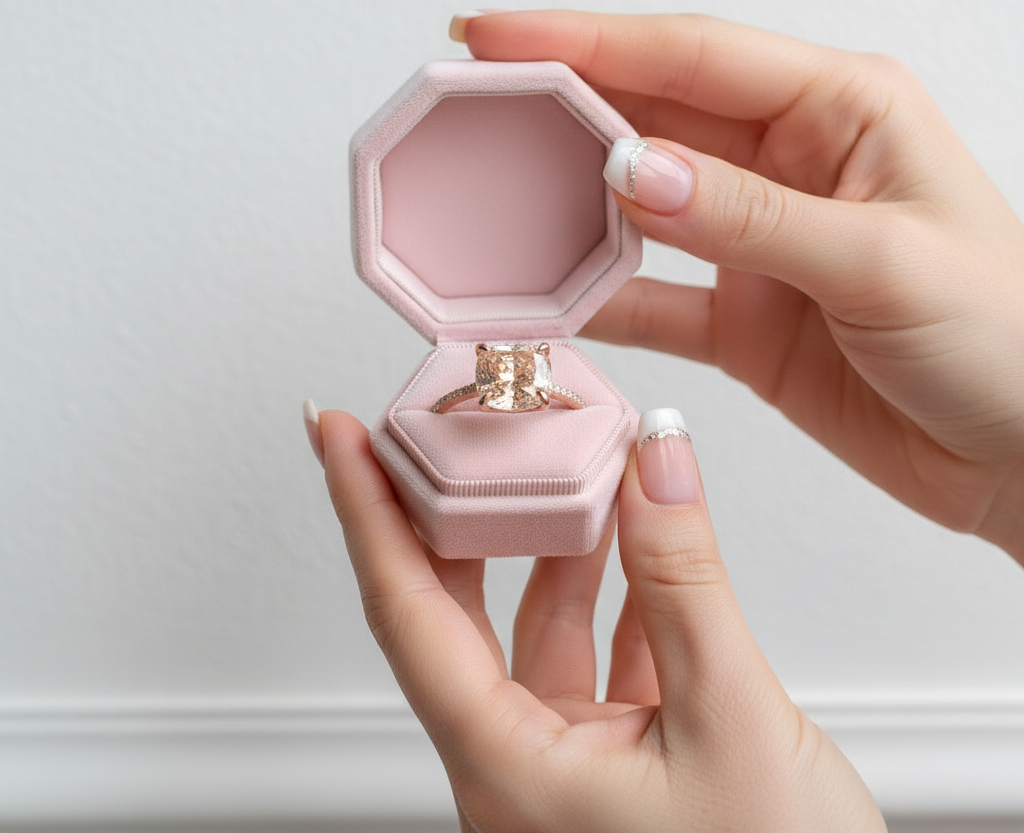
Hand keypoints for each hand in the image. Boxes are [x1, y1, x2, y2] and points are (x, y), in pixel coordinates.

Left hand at [314, 407, 883, 832]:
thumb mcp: (729, 721)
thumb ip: (685, 581)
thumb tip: (655, 464)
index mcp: (507, 769)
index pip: (405, 611)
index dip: (367, 511)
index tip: (342, 437)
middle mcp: (518, 767)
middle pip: (452, 611)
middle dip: (451, 510)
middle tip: (451, 431)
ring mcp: (566, 766)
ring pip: (534, 627)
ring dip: (556, 543)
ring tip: (575, 466)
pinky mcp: (617, 764)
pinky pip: (596, 655)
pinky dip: (618, 592)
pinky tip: (642, 546)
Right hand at [456, 11, 1023, 563]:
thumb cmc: (1008, 340)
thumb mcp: (883, 260)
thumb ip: (750, 216)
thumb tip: (632, 170)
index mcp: (842, 110)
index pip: (693, 55)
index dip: (588, 41)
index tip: (498, 37)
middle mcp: (790, 165)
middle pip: (653, 119)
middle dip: (561, 108)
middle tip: (473, 105)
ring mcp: (758, 245)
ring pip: (641, 208)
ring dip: (569, 203)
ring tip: (492, 194)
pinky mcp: (743, 318)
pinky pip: (653, 298)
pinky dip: (600, 298)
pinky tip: (547, 296)